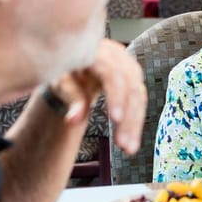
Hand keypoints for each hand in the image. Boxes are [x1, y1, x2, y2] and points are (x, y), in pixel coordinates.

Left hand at [51, 39, 145, 154]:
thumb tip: (73, 121)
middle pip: (130, 86)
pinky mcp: (134, 78)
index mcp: (97, 52)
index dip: (116, 96)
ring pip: (138, 95)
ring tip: (128, 149)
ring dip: (135, 124)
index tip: (115, 120)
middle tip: (124, 145)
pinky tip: (131, 141)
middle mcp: (118, 56)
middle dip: (129, 118)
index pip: (112, 73)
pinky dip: (136, 122)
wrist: (74, 62)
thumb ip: (70, 99)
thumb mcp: (61, 82)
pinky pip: (139, 100)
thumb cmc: (64, 70)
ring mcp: (128, 66)